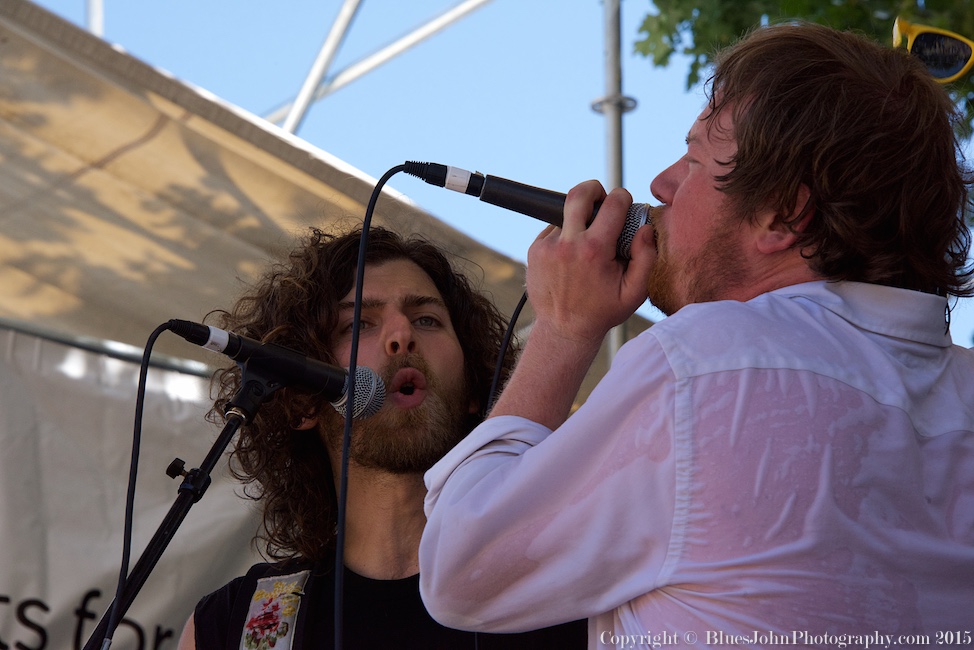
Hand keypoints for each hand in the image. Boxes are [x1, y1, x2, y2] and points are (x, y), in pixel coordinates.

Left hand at [526, 180, 655, 347]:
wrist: (563, 330)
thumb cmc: (602, 312)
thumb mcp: (634, 292)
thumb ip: (647, 257)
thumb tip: (645, 228)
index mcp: (595, 250)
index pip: (612, 203)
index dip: (623, 198)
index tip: (624, 203)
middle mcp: (568, 244)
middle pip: (579, 193)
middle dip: (594, 189)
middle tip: (601, 199)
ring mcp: (547, 246)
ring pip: (566, 215)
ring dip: (579, 223)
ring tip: (587, 249)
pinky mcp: (535, 250)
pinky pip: (553, 230)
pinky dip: (564, 236)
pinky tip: (571, 258)